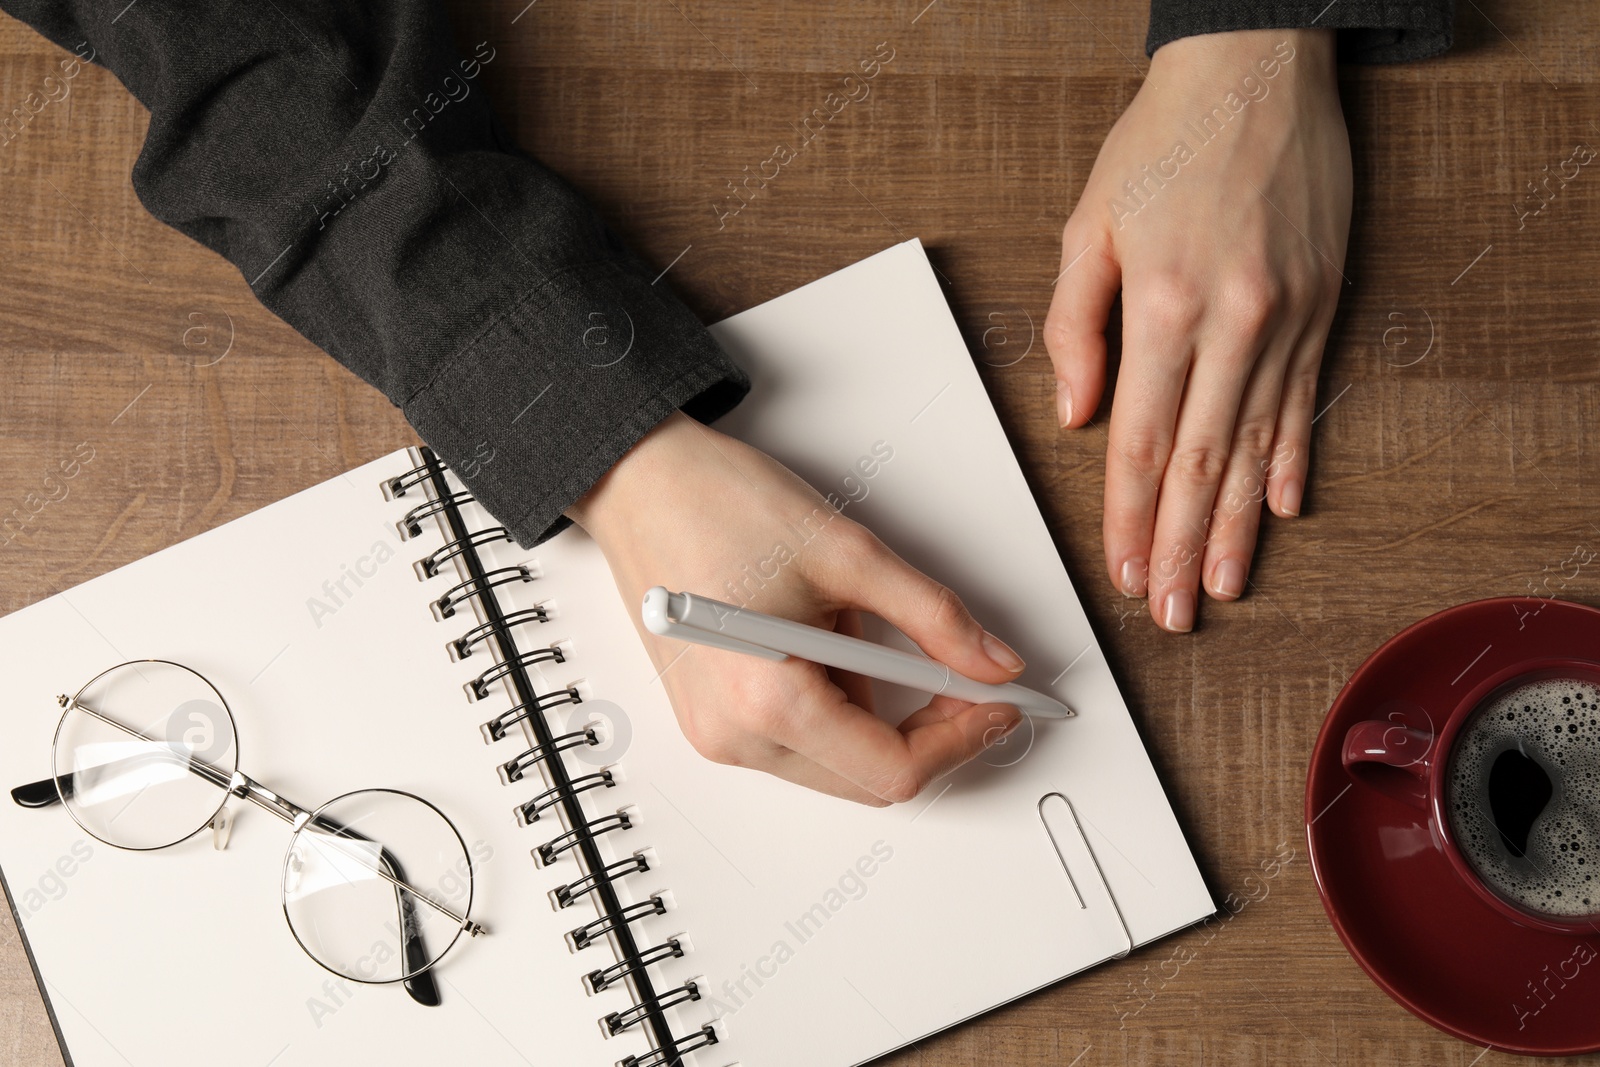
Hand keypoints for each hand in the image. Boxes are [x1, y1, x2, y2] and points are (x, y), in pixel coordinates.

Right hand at [564, 411, 1025, 803]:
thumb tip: (992, 663)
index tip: (999, 703)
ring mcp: (717, 735)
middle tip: (964, 674)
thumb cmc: (717, 505)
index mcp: (766, 701)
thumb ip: (933, 617)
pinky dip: (837, 703)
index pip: (894, 769)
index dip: (962, 738)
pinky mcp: (711, 720)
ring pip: (838, 764)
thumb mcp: (849, 554)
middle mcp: (733, 735)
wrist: (639, 482)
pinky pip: (800, 740)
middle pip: (868, 780)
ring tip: (854, 625)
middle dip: (928, 732)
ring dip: (877, 713)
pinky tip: (824, 637)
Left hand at [1045, 28, 1350, 630]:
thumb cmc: (1163, 142)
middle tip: (1169, 611)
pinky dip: (1290, 459)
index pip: (1138, 441)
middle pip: (1197, 461)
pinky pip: (1303, 400)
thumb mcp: (1088, 225)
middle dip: (1177, 545)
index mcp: (1161, 307)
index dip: (1126, 517)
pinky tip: (1278, 511)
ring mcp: (1285, 319)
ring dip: (1233, 526)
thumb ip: (1074, 326)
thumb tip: (1076, 414)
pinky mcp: (1322, 306)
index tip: (1121, 570)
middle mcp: (1230, 322)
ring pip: (1253, 446)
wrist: (1255, 72)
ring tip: (1220, 587)